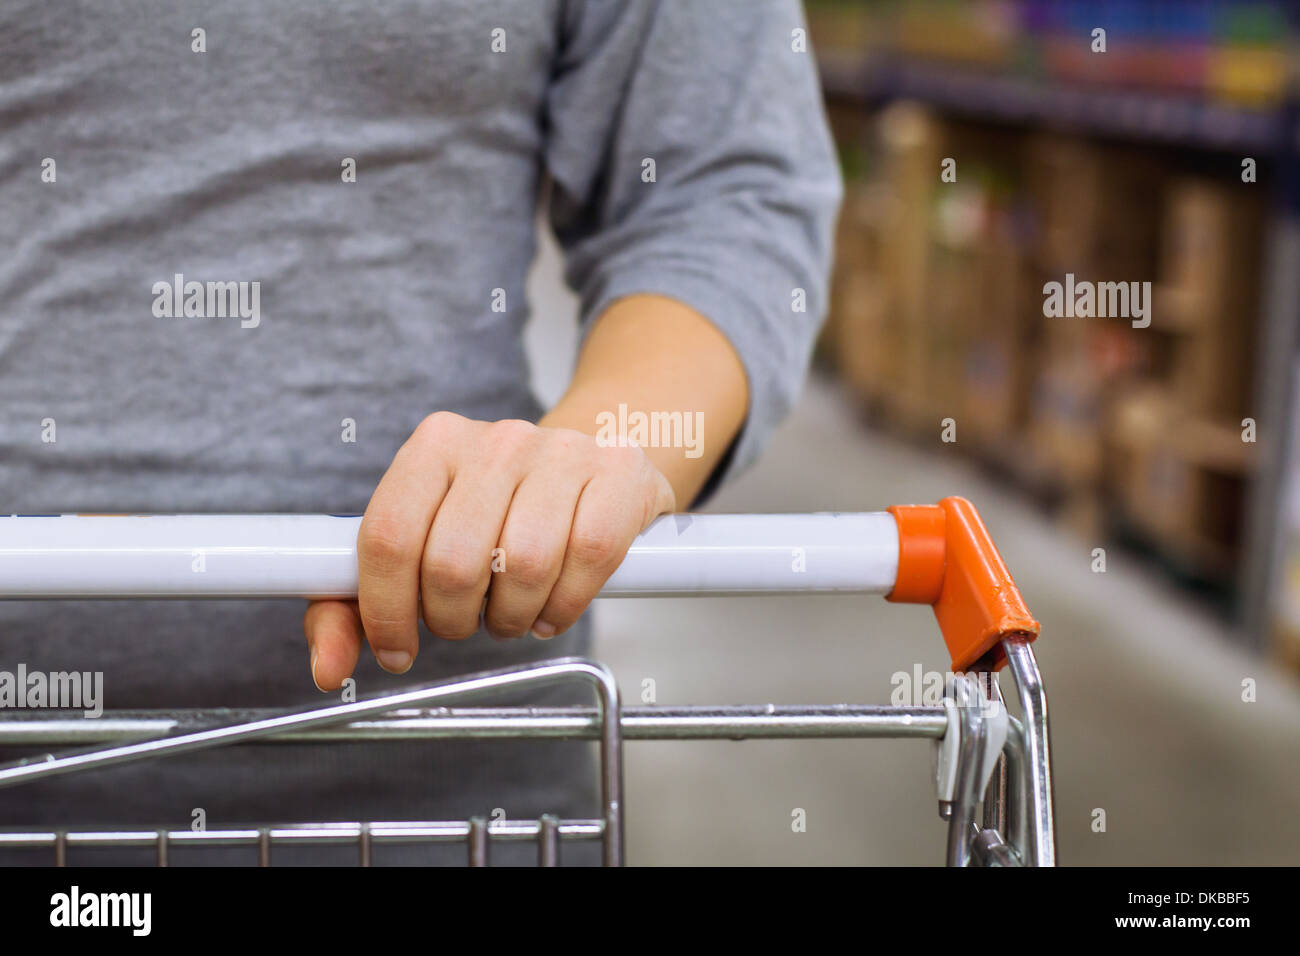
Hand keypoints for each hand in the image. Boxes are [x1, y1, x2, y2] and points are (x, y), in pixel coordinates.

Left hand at [303, 411, 675, 689]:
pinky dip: (566, 604)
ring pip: (524, 566)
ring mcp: (562, 452)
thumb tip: (328, 667)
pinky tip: (553, 604)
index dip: (386, 610)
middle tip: (464, 623)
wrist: (593, 465)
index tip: (398, 648)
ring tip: (511, 613)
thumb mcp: (420, 544)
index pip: (388, 536)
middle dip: (453, 619)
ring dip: (512, 617)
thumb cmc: (499, 515)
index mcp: (434, 445)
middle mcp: (496, 440)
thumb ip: (352, 604)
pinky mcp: (618, 474)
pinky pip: (587, 557)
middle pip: (453, 562)